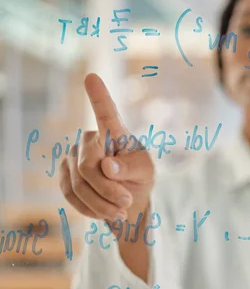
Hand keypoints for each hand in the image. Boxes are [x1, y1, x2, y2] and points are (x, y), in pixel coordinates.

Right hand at [59, 73, 154, 222]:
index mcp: (115, 132)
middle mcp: (90, 138)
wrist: (126, 200)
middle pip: (89, 167)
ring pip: (79, 185)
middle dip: (108, 190)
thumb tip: (107, 166)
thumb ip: (131, 168)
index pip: (106, 113)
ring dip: (101, 204)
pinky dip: (90, 209)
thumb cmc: (140, 179)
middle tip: (126, 201)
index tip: (92, 77)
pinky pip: (71, 195)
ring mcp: (73, 155)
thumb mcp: (146, 173)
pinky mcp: (63, 173)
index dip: (99, 96)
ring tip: (120, 210)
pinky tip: (104, 211)